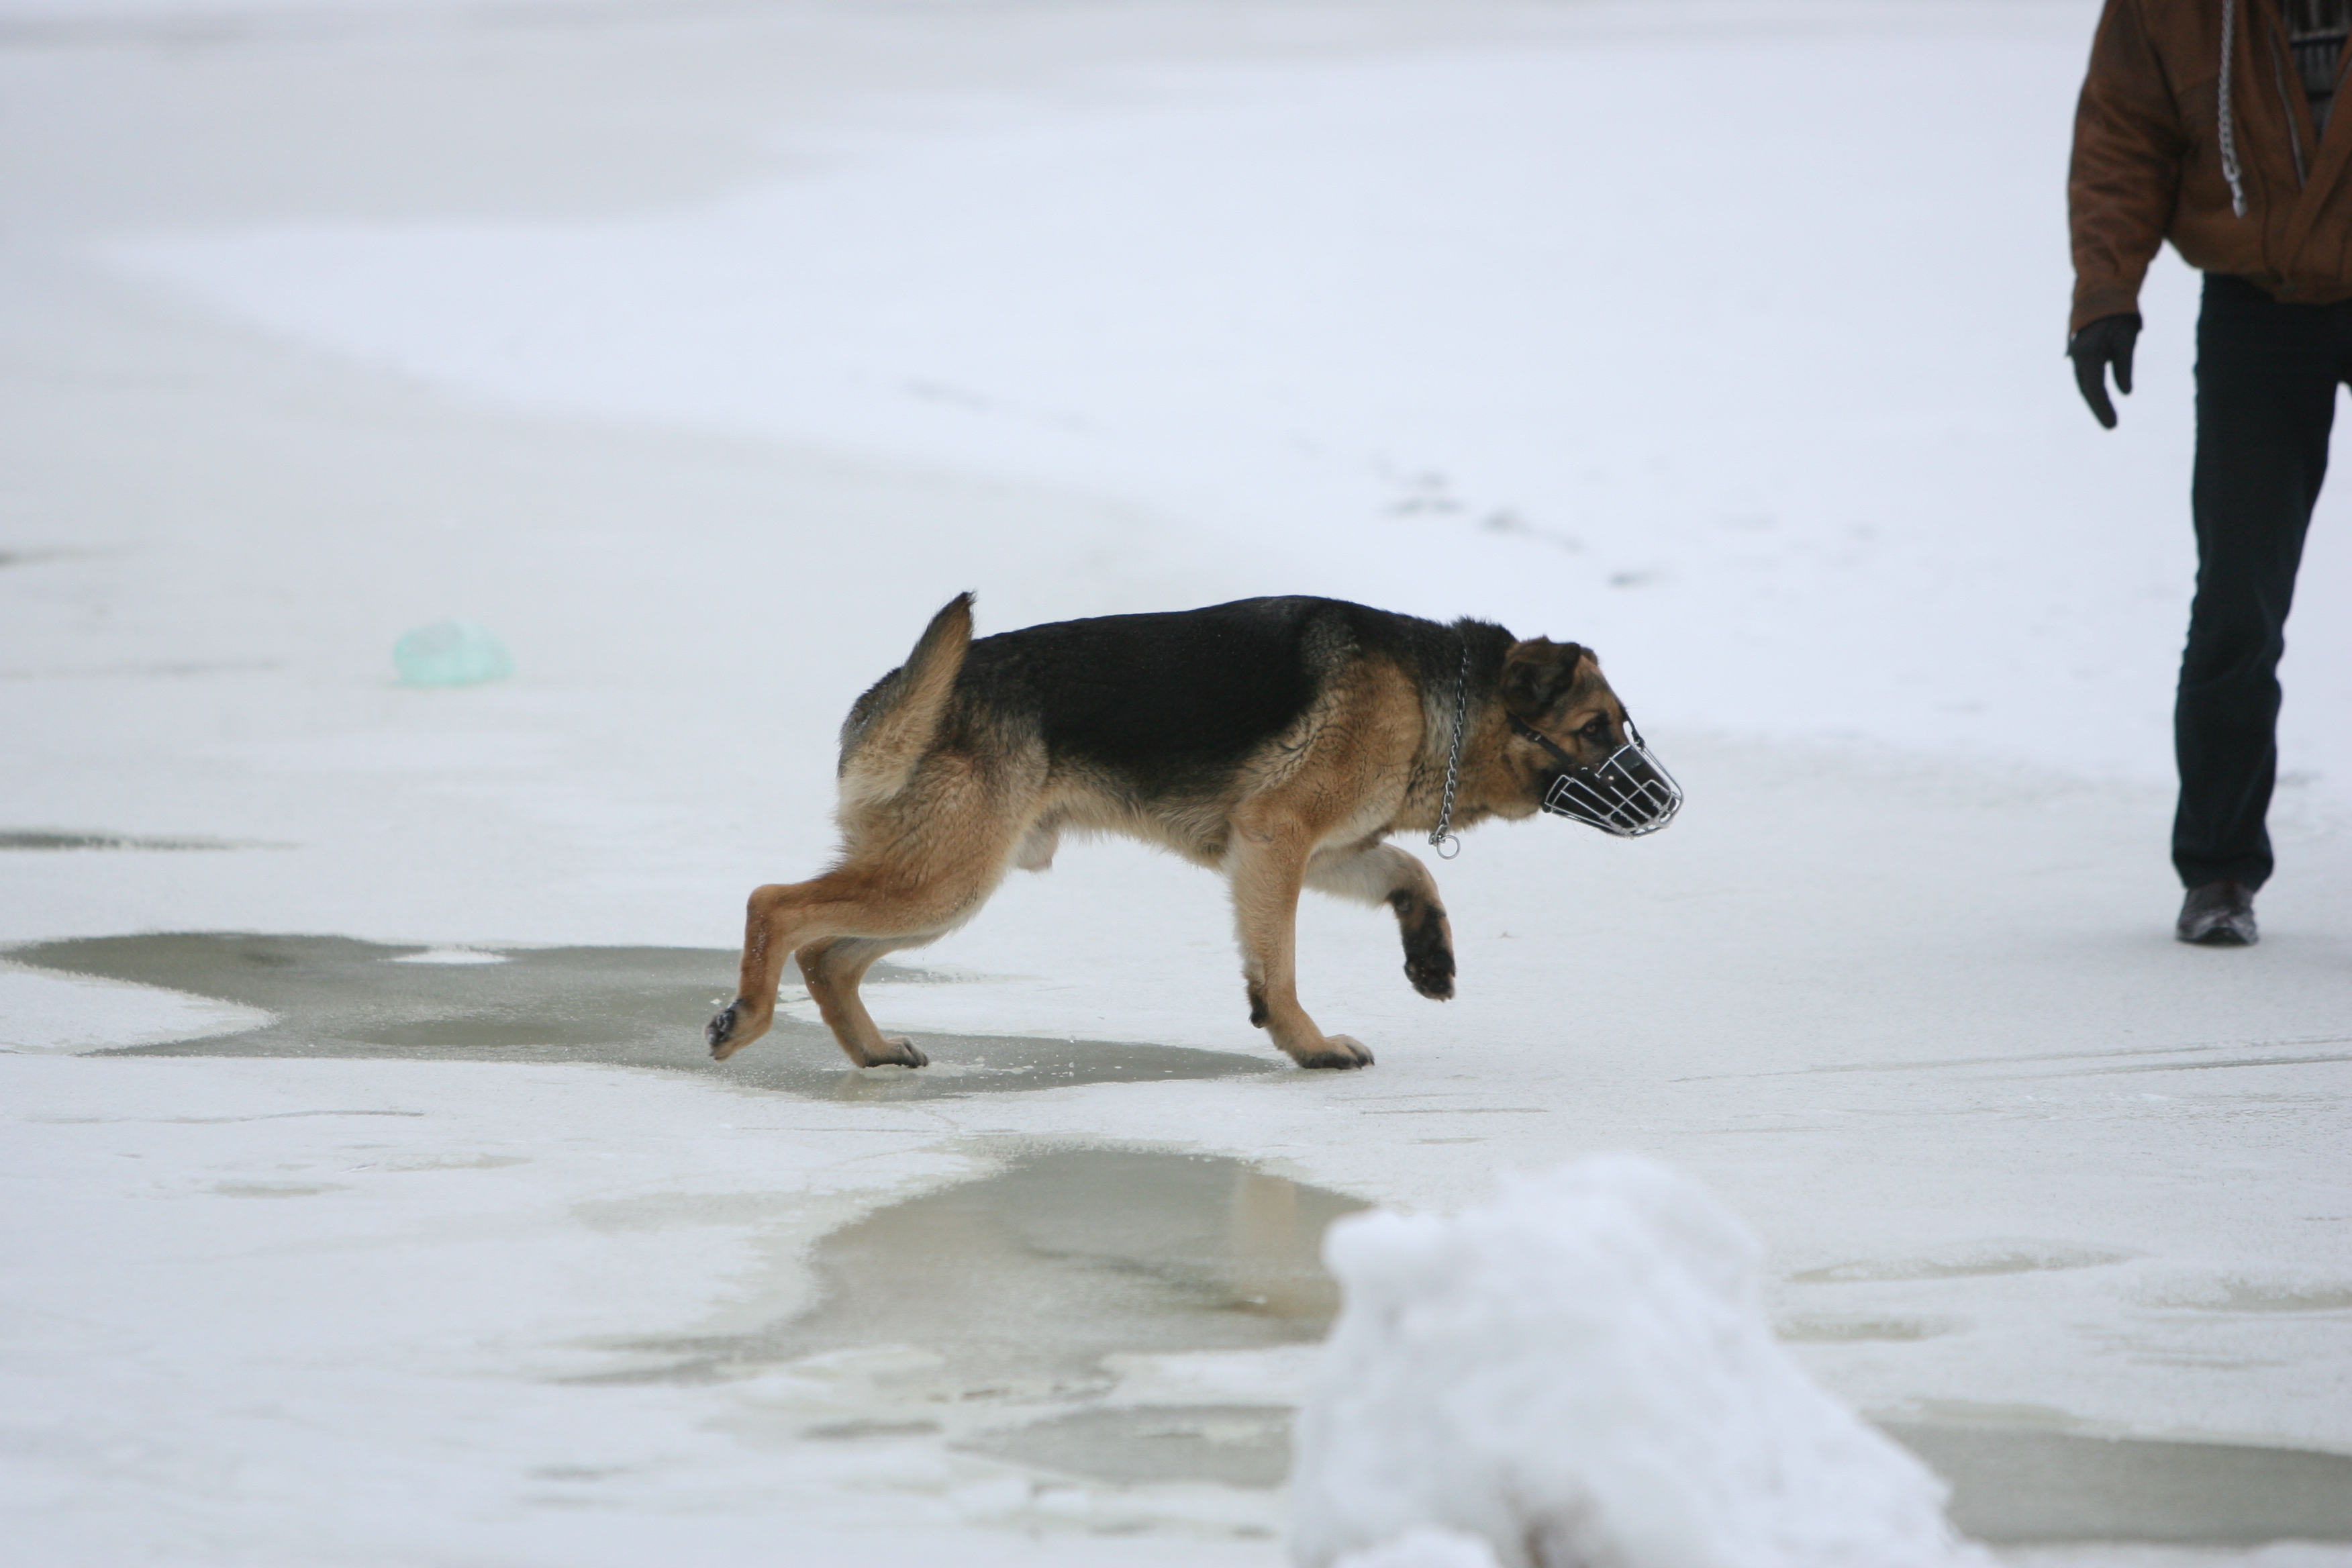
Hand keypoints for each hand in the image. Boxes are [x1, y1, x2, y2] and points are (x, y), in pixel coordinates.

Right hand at [2067, 313, 2140, 428]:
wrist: (2101, 295)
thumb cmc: (2118, 315)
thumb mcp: (2127, 339)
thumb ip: (2124, 366)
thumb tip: (2126, 392)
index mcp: (2089, 355)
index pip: (2096, 389)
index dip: (2103, 409)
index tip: (2113, 425)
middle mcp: (2079, 358)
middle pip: (2087, 390)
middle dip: (2099, 408)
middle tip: (2111, 426)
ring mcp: (2077, 356)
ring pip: (2085, 384)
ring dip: (2094, 400)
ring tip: (2106, 416)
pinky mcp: (2081, 354)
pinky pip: (2086, 376)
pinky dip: (2092, 389)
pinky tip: (2100, 398)